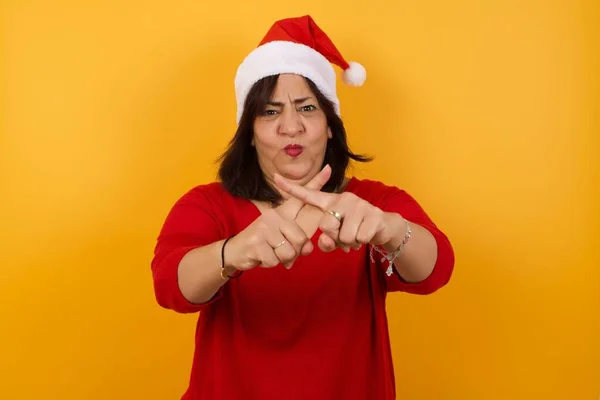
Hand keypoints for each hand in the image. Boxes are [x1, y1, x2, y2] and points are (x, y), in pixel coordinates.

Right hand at [226, 165, 332, 269]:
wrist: (236, 251)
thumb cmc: (262, 244)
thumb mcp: (280, 237)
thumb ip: (298, 241)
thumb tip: (308, 248)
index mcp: (282, 213)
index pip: (300, 197)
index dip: (316, 183)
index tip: (329, 168)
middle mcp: (273, 216)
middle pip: (300, 240)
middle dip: (293, 253)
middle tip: (279, 251)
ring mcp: (264, 228)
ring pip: (288, 253)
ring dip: (280, 260)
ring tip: (270, 253)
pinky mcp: (256, 242)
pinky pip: (274, 261)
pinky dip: (269, 264)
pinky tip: (261, 257)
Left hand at [273, 173, 393, 252]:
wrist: (383, 227)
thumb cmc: (354, 230)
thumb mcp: (337, 236)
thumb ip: (327, 240)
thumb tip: (324, 240)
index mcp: (332, 202)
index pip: (309, 195)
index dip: (291, 188)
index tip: (275, 178)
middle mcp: (344, 199)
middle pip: (326, 225)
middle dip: (335, 237)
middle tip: (345, 236)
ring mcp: (360, 205)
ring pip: (344, 236)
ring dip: (350, 242)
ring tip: (356, 235)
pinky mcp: (373, 215)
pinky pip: (359, 238)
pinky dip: (362, 242)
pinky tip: (366, 235)